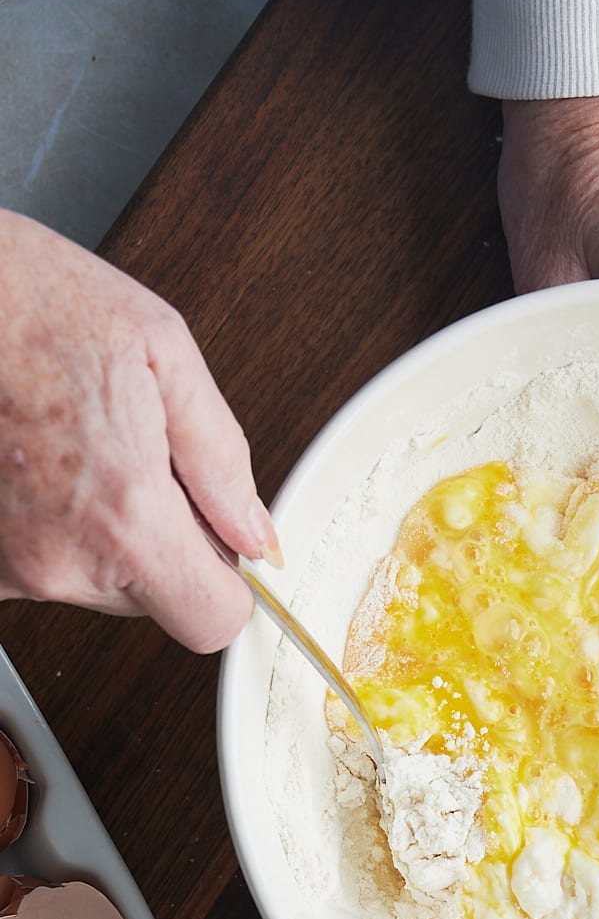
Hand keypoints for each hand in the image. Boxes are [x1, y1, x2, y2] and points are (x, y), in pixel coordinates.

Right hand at [0, 210, 278, 652]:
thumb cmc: (27, 298)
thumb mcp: (162, 353)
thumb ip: (221, 459)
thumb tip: (254, 531)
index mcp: (124, 518)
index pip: (211, 620)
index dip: (227, 583)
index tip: (220, 546)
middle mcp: (59, 562)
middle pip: (154, 599)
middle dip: (162, 540)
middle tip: (132, 459)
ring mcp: (7, 567)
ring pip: (95, 581)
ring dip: (101, 530)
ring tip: (74, 448)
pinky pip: (39, 564)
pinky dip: (49, 524)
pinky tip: (38, 461)